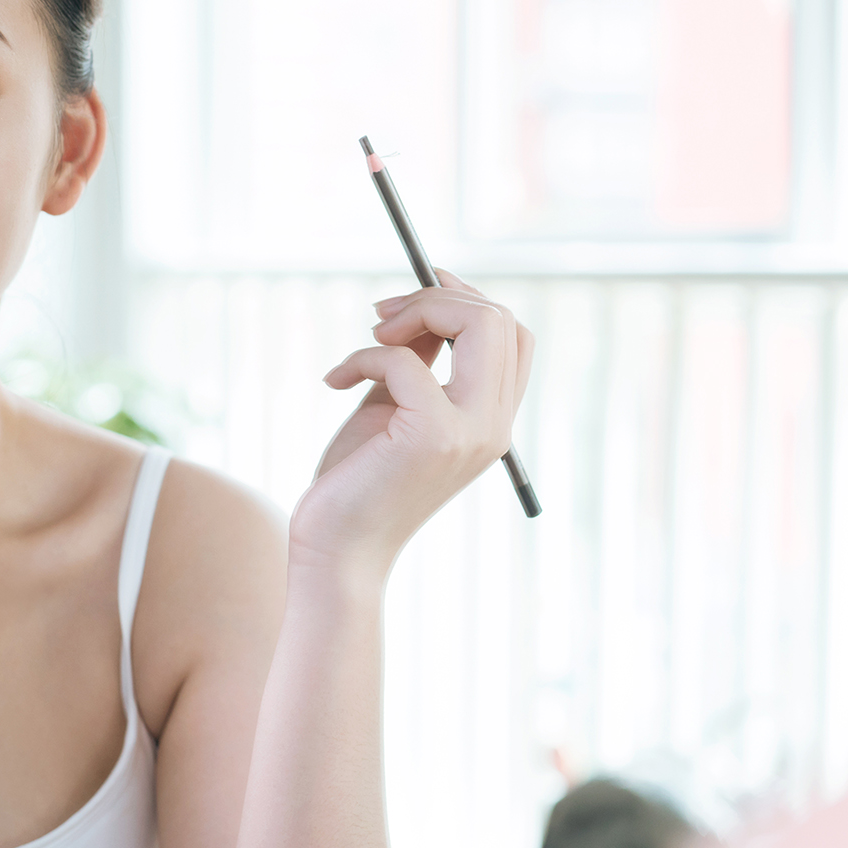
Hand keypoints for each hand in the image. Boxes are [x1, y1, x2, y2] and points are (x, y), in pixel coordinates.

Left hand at [289, 270, 534, 581]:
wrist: (336, 552)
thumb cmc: (357, 482)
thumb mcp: (393, 407)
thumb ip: (417, 362)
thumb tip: (420, 308)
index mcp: (492, 420)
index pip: (513, 336)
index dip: (467, 299)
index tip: (416, 294)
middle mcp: (494, 425)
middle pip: (500, 319)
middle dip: (436, 297)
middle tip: (381, 315)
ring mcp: (471, 431)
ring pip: (477, 324)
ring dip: (413, 311)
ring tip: (370, 336)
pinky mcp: (434, 436)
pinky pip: (405, 359)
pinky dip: (363, 356)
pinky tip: (334, 381)